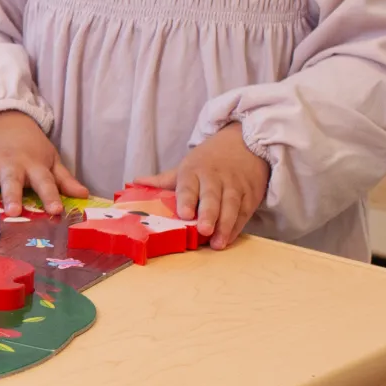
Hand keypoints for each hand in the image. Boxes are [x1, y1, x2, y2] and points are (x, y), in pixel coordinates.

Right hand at [0, 111, 88, 216]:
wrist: (5, 122)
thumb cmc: (31, 148)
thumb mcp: (50, 159)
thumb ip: (64, 179)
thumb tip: (85, 195)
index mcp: (33, 165)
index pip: (45, 181)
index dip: (51, 196)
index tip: (56, 210)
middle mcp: (10, 164)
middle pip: (12, 180)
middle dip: (12, 195)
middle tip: (13, 211)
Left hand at [135, 123, 268, 250]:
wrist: (245, 142)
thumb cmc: (209, 159)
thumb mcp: (187, 165)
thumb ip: (164, 180)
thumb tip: (135, 182)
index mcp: (194, 170)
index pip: (188, 184)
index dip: (186, 199)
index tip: (184, 213)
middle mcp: (215, 177)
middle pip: (212, 196)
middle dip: (208, 213)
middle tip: (203, 230)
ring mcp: (234, 185)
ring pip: (231, 205)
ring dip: (225, 225)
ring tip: (217, 243)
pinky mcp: (250, 194)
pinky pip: (243, 212)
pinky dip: (236, 226)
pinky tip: (228, 238)